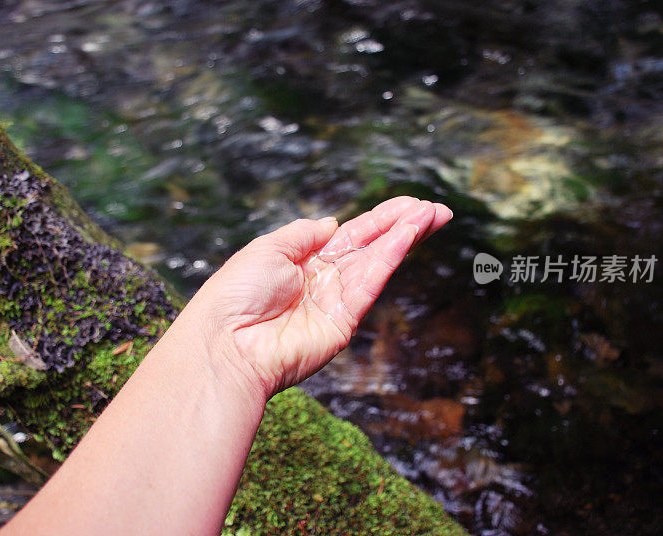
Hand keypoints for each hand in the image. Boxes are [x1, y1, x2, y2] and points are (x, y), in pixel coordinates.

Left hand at [184, 197, 452, 397]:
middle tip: (436, 210)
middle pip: (372, 246)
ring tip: (431, 216)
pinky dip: (389, 258)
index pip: (352, 234)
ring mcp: (335, 301)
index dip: (381, 219)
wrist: (226, 343)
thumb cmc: (236, 294)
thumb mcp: (268, 247)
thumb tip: (333, 222)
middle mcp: (324, 279)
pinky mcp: (343, 322)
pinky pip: (370, 283)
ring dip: (405, 238)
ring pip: (377, 262)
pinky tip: (407, 236)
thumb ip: (304, 233)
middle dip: (404, 227)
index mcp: (304, 259)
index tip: (410, 204)